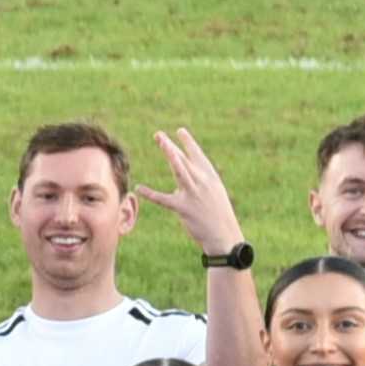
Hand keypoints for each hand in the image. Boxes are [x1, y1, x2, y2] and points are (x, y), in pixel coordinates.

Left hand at [141, 126, 247, 257]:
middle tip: (158, 135)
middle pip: (184, 160)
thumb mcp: (212, 193)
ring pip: (179, 171)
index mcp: (210, 178)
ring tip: (160, 145)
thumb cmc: (218, 215)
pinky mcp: (184, 208)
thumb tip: (181, 178)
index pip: (198, 156)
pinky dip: (151, 193)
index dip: (188, 143)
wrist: (224, 235)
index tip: (180, 130)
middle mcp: (202, 182)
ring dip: (170, 156)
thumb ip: (197, 183)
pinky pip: (164, 199)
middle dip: (171, 146)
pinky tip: (139, 188)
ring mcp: (193, 194)